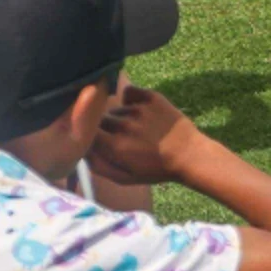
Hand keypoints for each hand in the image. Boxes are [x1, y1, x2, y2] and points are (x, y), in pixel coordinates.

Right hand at [88, 87, 211, 189]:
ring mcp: (139, 109)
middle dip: (104, 128)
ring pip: (116, 109)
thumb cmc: (156, 170)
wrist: (190, 155)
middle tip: (119, 137)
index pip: (85, 133)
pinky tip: (139, 110)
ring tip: (136, 128)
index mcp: (115, 145)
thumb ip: (99, 166)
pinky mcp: (152, 97)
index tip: (96, 141)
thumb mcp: (125, 178)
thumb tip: (81, 152)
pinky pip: (130, 92)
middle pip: (99, 120)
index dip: (88, 136)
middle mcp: (124, 125)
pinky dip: (130, 99)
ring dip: (120, 117)